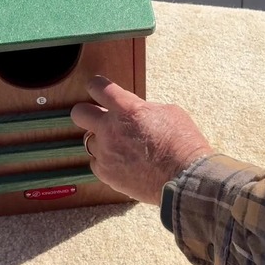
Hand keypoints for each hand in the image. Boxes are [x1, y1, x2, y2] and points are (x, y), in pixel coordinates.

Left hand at [71, 76, 213, 204]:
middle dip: (87, 113)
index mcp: (127, 108)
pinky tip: (121, 163)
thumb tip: (135, 111)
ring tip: (120, 146)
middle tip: (99, 118)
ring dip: (101, 141)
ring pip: (88, 141)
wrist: (186, 178)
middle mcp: (110, 128)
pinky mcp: (106, 174)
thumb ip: (144, 109)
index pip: (99, 88)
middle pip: (79, 113)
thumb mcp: (168, 113)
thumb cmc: (183, 144)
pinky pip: (96, 163)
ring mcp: (106, 152)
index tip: (97, 88)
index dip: (96, 86)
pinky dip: (106, 162)